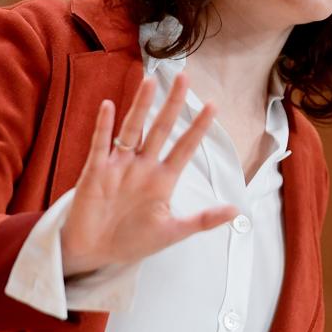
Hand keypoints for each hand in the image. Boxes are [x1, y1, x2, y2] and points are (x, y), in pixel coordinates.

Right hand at [60, 74, 237, 276]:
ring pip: (132, 130)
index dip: (198, 127)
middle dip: (173, 104)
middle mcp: (142, 166)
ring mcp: (119, 167)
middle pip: (160, 129)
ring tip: (150, 81)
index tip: (213, 105)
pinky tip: (108, 106)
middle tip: (184, 78)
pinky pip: (100, 145)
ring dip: (140, 107)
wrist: (94, 253)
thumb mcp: (172, 232)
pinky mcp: (96, 173)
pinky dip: (104, 126)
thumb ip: (203, 220)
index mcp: (162, 179)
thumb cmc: (132, 241)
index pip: (184, 147)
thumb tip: (236, 211)